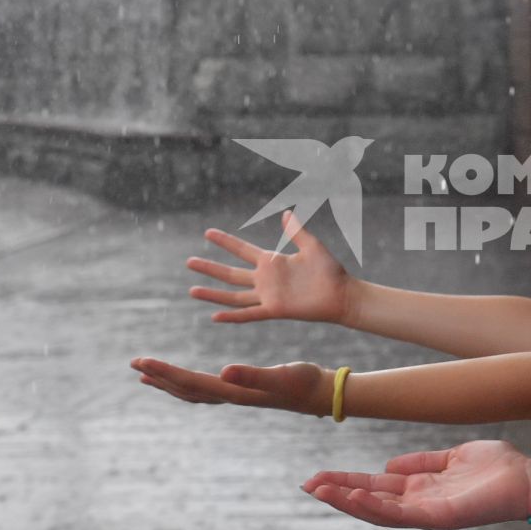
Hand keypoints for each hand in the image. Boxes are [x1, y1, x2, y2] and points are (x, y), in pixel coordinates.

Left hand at [131, 356, 327, 414]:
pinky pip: (206, 388)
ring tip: (147, 374)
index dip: (164, 372)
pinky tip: (186, 378)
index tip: (142, 361)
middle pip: (185, 389)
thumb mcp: (279, 375)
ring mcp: (235, 395)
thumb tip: (223, 371)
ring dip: (169, 382)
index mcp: (233, 391)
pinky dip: (188, 383)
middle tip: (134, 364)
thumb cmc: (304, 382)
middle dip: (158, 376)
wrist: (322, 395)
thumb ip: (251, 375)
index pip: (190, 381)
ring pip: (192, 391)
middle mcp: (229, 395)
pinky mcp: (242, 391)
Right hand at [187, 211, 353, 324]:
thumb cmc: (330, 270)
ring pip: (233, 296)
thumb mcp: (312, 245)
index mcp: (272, 261)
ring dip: (213, 294)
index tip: (207, 232)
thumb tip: (285, 212)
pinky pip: (249, 314)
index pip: (242, 250)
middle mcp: (265, 279)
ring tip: (192, 290)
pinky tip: (214, 317)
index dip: (225, 242)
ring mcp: (268, 296)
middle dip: (210, 268)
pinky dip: (232, 316)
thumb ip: (296, 231)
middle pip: (231, 273)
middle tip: (189, 261)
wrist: (341, 294)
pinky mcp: (274, 310)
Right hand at [302, 440, 530, 529]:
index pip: (376, 486)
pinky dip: (373, 506)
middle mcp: (420, 504)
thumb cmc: (500, 468)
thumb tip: (387, 464)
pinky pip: (399, 515)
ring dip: (347, 501)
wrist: (529, 479)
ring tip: (319, 490)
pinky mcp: (438, 518)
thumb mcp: (453, 458)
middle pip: (370, 500)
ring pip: (378, 511)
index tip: (318, 477)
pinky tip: (352, 497)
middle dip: (338, 493)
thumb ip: (421, 463)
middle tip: (306, 485)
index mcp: (422, 489)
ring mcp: (427, 513)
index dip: (347, 482)